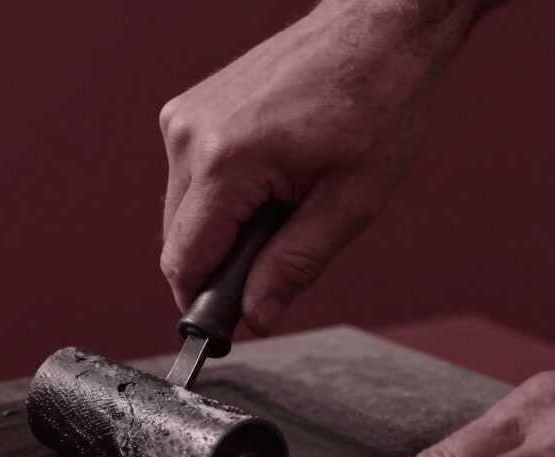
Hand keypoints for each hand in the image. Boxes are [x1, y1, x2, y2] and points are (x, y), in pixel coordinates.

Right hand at [157, 0, 479, 333]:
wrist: (376, 31)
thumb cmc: (376, 103)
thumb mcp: (350, 203)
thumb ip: (293, 266)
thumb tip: (256, 318)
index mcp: (225, 160)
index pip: (185, 261)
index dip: (202, 304)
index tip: (228, 327)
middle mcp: (190, 135)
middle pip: (177, 241)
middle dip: (219, 267)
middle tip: (277, 260)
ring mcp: (183, 117)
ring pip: (181, 213)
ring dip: (221, 230)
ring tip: (282, 207)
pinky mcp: (187, 110)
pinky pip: (189, 180)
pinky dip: (219, 198)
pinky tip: (268, 179)